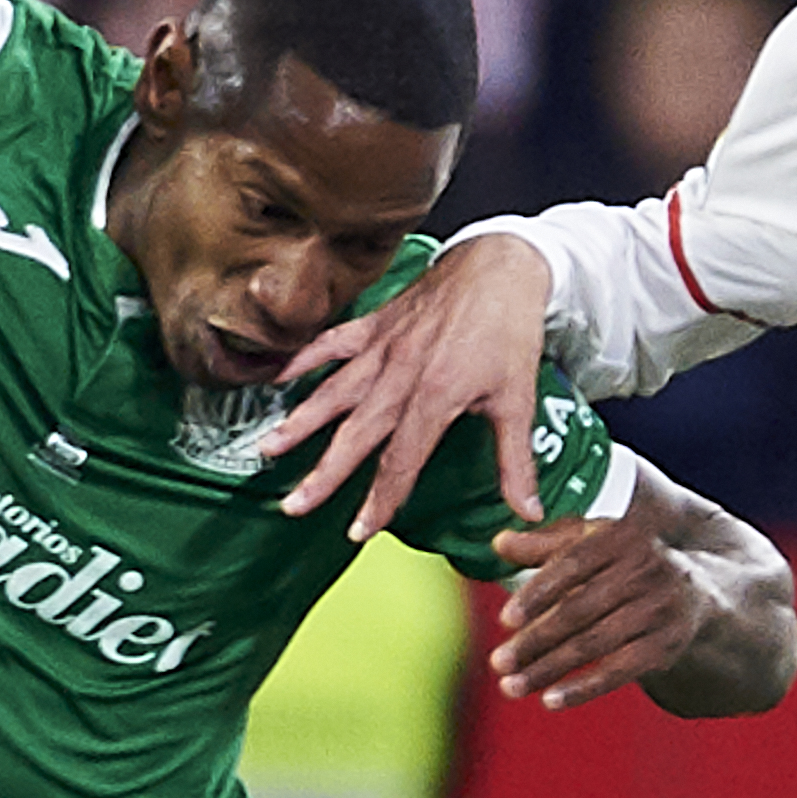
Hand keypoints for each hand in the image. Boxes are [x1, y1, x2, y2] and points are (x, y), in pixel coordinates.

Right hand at [272, 231, 549, 541]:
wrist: (500, 266)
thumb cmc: (510, 332)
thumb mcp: (519, 400)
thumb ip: (515, 462)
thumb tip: (527, 512)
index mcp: (437, 396)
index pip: (403, 460)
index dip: (381, 499)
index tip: (359, 532)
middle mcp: (402, 374)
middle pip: (358, 434)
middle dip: (325, 473)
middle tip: (294, 506)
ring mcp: (383, 347)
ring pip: (335, 391)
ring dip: (302, 422)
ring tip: (269, 449)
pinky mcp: (375, 323)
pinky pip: (332, 342)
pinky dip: (304, 359)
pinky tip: (278, 380)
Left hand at [490, 507, 713, 708]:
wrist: (692, 592)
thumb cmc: (624, 563)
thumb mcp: (591, 542)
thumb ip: (545, 544)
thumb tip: (499, 542)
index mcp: (621, 536)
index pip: (572, 565)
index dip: (538, 593)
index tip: (505, 620)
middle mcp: (645, 570)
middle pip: (579, 610)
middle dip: (534, 640)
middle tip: (497, 662)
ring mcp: (658, 609)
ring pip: (593, 645)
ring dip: (548, 669)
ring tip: (510, 687)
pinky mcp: (665, 645)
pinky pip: (618, 672)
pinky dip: (583, 689)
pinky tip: (550, 701)